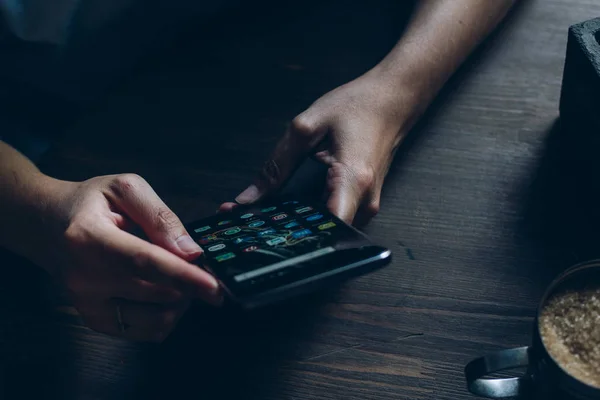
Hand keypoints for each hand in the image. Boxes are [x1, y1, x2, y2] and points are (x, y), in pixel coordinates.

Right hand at [40, 174, 221, 341]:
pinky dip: (166, 316)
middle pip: (155, 293)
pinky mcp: (94, 320)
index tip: (214, 287)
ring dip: (180, 302)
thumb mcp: (126, 188)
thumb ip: (160, 217)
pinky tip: (165, 294)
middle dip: (189, 284)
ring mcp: (87, 303)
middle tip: (197, 266)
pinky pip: (144, 331)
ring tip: (179, 278)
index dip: (183, 276)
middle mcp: (84, 277)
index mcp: (89, 237)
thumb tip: (190, 251)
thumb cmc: (90, 202)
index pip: (144, 262)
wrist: (47, 224)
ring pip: (154, 319)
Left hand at [228, 74, 414, 224]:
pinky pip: (336, 218)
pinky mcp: (364, 203)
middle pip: (323, 234)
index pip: (325, 230)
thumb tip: (249, 198)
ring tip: (270, 215)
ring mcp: (367, 205)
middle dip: (287, 232)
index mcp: (352, 180)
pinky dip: (312, 216)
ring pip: (329, 229)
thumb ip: (277, 165)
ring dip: (299, 224)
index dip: (292, 238)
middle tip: (254, 224)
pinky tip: (294, 207)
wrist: (393, 100)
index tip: (264, 235)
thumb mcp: (307, 127)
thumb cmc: (359, 106)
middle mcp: (364, 201)